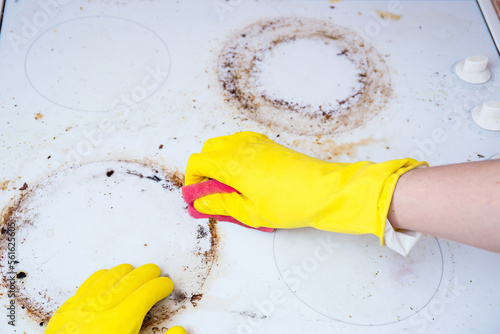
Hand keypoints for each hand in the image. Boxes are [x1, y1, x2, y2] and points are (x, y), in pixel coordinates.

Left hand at [45, 263, 185, 333]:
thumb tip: (180, 331)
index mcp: (119, 323)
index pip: (146, 292)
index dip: (160, 286)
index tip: (166, 285)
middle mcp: (100, 310)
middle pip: (130, 280)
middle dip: (147, 273)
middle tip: (156, 273)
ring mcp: (81, 308)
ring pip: (108, 277)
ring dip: (125, 272)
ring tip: (135, 272)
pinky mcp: (66, 311)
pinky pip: (88, 283)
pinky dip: (103, 277)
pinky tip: (108, 277)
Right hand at [185, 132, 426, 243]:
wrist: (324, 190)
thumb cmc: (289, 203)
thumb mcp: (249, 212)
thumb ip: (220, 204)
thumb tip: (200, 202)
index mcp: (231, 163)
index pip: (197, 163)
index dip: (192, 180)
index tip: (196, 197)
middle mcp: (240, 147)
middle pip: (208, 150)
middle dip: (203, 170)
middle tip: (210, 193)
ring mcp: (256, 142)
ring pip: (224, 145)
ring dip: (218, 162)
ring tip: (229, 187)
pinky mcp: (268, 144)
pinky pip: (241, 143)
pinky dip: (234, 156)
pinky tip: (245, 177)